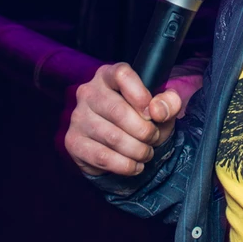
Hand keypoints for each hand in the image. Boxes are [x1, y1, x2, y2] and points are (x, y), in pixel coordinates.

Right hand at [64, 63, 185, 176]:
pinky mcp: (73, 142)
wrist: (123, 148)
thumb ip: (169, 103)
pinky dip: (125, 165)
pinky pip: (102, 157)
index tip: (152, 114)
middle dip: (144, 130)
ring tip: (146, 153)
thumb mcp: (161, 108)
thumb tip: (157, 110)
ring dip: (137, 150)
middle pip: (118, 110)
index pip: (122, 75)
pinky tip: (134, 166)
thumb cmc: (141, 120)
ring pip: (112, 137)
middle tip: (154, 139)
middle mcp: (88, 92)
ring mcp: (78, 117)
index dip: (141, 95)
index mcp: (108, 76)